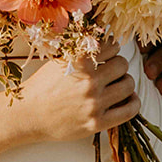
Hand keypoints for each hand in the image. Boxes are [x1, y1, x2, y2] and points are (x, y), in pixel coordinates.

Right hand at [21, 47, 140, 143]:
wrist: (28, 115)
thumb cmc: (43, 86)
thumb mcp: (60, 59)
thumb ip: (83, 50)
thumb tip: (110, 39)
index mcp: (79, 61)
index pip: (112, 46)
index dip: (111, 49)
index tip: (109, 53)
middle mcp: (89, 80)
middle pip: (122, 64)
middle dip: (118, 66)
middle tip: (112, 71)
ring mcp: (94, 103)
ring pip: (128, 85)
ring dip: (126, 82)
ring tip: (118, 85)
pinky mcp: (97, 122)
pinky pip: (130, 109)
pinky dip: (133, 102)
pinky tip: (128, 99)